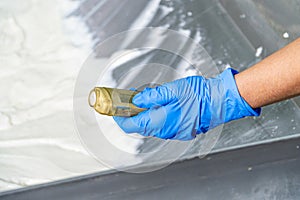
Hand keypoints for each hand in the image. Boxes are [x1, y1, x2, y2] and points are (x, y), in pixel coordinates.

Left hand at [113, 68, 260, 140]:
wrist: (220, 102)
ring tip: (144, 99)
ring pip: (151, 125)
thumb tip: (136, 100)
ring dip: (143, 114)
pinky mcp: (181, 130)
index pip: (131, 125)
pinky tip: (159, 105)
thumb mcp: (171, 90)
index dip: (120, 118)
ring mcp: (174, 132)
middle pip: (140, 126)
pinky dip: (155, 116)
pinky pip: (162, 125)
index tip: (114, 110)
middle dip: (131, 114)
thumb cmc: (199, 95)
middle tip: (128, 100)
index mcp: (160, 121)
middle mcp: (165, 130)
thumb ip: (151, 97)